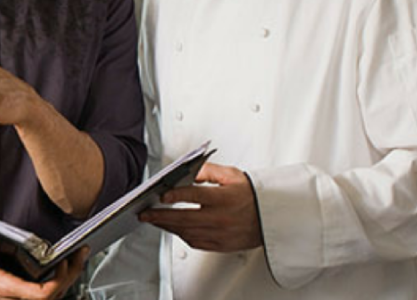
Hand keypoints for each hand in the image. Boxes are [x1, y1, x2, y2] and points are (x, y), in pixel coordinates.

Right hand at [0, 241, 86, 299]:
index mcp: (5, 288)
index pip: (40, 296)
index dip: (56, 282)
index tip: (62, 262)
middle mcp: (13, 296)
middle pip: (52, 297)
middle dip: (70, 277)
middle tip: (80, 255)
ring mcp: (18, 296)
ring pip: (52, 297)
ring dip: (68, 278)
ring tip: (77, 258)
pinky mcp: (21, 292)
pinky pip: (46, 293)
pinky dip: (59, 280)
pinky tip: (63, 266)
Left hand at [139, 162, 262, 251]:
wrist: (271, 217)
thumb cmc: (252, 195)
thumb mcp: (232, 175)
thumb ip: (207, 170)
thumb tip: (186, 170)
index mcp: (224, 199)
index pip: (194, 196)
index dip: (175, 196)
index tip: (160, 195)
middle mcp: (222, 218)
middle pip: (184, 218)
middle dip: (160, 216)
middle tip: (145, 213)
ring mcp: (221, 234)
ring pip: (187, 232)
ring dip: (167, 226)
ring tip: (154, 220)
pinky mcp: (221, 245)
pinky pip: (196, 242)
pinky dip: (181, 235)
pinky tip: (173, 228)